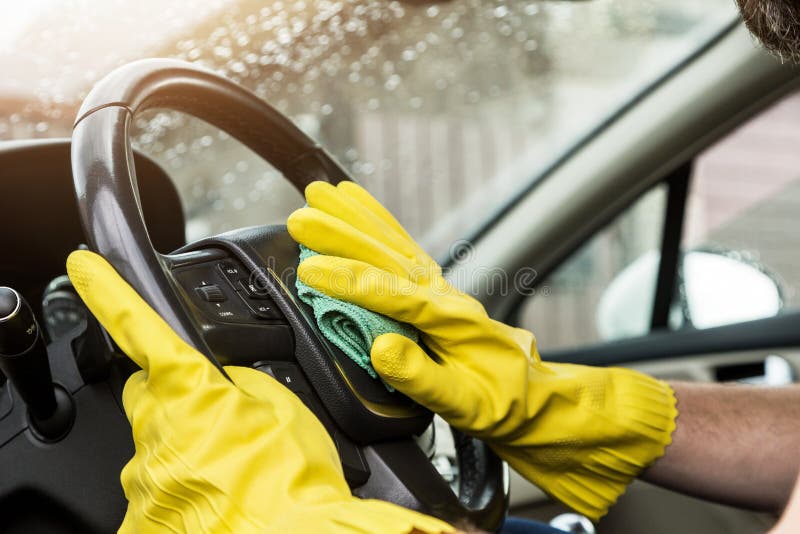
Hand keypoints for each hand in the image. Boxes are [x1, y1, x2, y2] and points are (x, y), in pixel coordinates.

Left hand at [66, 250, 452, 533]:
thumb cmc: (291, 485)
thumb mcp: (288, 409)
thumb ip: (245, 384)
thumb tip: (229, 386)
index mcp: (188, 391)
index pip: (137, 327)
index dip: (107, 292)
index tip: (82, 266)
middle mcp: (154, 431)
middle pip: (147, 396)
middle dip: (175, 399)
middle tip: (221, 423)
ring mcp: (144, 479)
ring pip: (156, 448)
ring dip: (188, 452)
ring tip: (234, 473)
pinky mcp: (142, 520)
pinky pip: (155, 495)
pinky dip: (182, 494)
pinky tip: (216, 502)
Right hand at [288, 181, 677, 519]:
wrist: (531, 394)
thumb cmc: (500, 401)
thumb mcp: (466, 405)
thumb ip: (422, 377)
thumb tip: (381, 348)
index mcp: (449, 321)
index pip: (392, 294)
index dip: (348, 281)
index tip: (310, 270)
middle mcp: (443, 295)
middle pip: (387, 256)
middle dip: (342, 235)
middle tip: (301, 218)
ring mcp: (438, 287)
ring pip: (392, 242)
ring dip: (354, 217)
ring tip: (320, 192)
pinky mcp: (432, 287)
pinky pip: (402, 246)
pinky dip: (377, 221)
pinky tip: (356, 203)